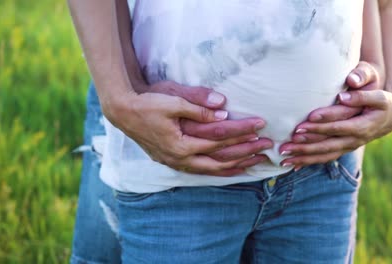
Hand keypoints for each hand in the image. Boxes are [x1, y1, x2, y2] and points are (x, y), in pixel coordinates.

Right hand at [107, 81, 271, 175]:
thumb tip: (222, 107)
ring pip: (213, 170)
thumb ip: (198, 104)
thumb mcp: (172, 99)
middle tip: (268, 145)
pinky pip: (202, 171)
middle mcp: (181, 157)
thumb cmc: (148, 102)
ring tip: (257, 161)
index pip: (220, 137)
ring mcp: (177, 162)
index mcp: (182, 143)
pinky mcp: (174, 161)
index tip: (260, 124)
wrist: (123, 112)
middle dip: (247, 152)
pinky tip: (232, 170)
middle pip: (221, 158)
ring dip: (236, 165)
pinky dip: (220, 171)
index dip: (242, 131)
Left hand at [280, 62, 391, 167]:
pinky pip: (324, 158)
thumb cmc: (382, 101)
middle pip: (328, 144)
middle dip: (306, 145)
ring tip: (282, 157)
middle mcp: (354, 140)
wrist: (391, 116)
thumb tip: (345, 92)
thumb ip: (363, 93)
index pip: (340, 126)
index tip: (306, 120)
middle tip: (285, 145)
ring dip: (303, 157)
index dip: (324, 124)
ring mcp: (348, 147)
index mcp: (363, 125)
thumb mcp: (378, 94)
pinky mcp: (342, 149)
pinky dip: (308, 162)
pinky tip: (291, 165)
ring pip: (324, 154)